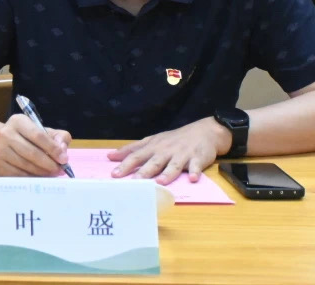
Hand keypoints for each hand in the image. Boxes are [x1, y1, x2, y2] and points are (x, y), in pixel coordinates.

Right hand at [0, 113, 71, 176]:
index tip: (64, 159)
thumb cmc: (23, 136)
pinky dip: (31, 178)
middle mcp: (5, 134)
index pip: (38, 135)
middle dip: (50, 164)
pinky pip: (17, 175)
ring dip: (42, 173)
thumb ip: (56, 136)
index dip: (53, 148)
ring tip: (51, 174)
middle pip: (32, 153)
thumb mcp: (39, 129)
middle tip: (60, 170)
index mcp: (18, 122)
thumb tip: (63, 150)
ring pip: (26, 166)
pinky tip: (38, 178)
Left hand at [108, 117, 228, 184]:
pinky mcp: (197, 158)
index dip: (125, 164)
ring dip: (167, 173)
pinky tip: (192, 178)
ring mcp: (182, 154)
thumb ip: (133, 149)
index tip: (114, 174)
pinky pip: (196, 166)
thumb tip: (111, 156)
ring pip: (173, 165)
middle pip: (153, 162)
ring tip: (159, 182)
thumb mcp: (152, 141)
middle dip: (143, 172)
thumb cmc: (173, 139)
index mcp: (153, 147)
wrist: (203, 131)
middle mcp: (165, 150)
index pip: (136, 156)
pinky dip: (194, 172)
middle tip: (133, 181)